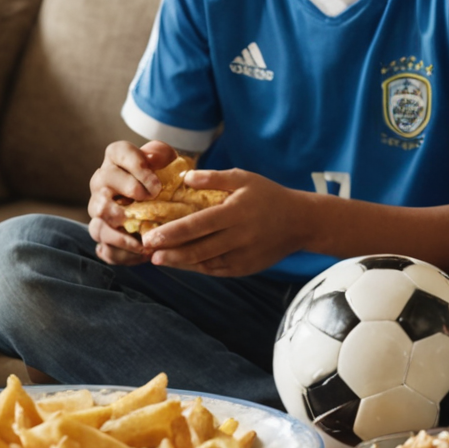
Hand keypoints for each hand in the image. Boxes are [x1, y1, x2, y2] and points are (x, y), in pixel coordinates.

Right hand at [86, 140, 175, 265]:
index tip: (157, 184)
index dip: (137, 167)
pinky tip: (143, 253)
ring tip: (143, 241)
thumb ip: (161, 153)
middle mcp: (101, 183)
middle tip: (151, 201)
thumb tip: (152, 158)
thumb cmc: (162, 176)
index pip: (118, 153)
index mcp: (116, 158)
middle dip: (129, 192)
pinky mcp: (104, 235)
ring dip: (120, 235)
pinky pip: (105, 249)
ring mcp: (99, 211)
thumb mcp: (167, 160)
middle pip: (101, 186)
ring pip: (97, 225)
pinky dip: (124, 255)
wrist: (163, 200)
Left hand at [142, 168, 306, 277]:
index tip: (150, 236)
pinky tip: (183, 263)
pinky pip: (217, 270)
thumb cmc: (269, 196)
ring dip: (181, 263)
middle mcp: (238, 236)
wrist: (300, 222)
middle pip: (198, 248)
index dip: (171, 233)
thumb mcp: (244, 178)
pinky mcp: (246, 268)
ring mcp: (243, 255)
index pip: (197, 225)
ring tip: (159, 260)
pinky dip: (198, 268)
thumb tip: (185, 177)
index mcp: (235, 212)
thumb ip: (214, 178)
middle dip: (170, 252)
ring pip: (206, 263)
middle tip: (148, 252)